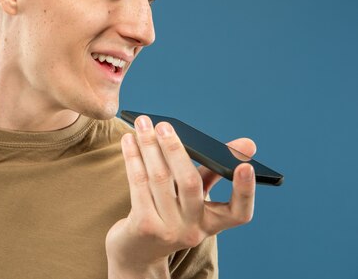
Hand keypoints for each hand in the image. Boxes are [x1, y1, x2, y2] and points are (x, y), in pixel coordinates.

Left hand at [106, 115, 255, 278]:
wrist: (137, 252)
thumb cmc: (169, 213)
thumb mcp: (193, 198)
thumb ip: (214, 170)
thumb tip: (247, 144)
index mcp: (212, 223)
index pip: (239, 213)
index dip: (245, 191)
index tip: (246, 166)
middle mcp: (193, 230)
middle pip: (190, 184)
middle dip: (175, 150)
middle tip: (164, 126)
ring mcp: (168, 230)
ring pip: (159, 179)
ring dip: (149, 146)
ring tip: (142, 124)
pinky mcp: (144, 226)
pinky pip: (139, 184)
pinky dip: (133, 158)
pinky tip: (129, 141)